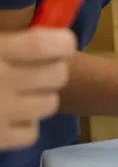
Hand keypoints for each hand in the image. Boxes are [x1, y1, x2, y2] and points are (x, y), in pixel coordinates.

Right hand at [0, 29, 75, 149]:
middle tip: (32, 70)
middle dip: (51, 71)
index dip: (62, 44)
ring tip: (18, 94)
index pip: (52, 45)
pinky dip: (24, 126)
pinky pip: (30, 133)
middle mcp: (3, 82)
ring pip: (49, 104)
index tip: (56, 45)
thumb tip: (46, 32)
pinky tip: (8, 117)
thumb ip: (13, 41)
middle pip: (58, 75)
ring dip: (40, 98)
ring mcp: (1, 115)